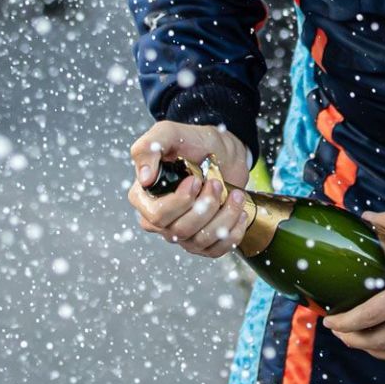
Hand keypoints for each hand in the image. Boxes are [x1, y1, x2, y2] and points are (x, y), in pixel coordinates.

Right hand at [126, 121, 253, 258]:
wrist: (224, 151)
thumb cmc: (194, 141)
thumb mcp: (169, 133)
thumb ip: (148, 148)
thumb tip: (144, 179)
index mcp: (145, 198)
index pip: (157, 216)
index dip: (180, 202)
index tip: (197, 180)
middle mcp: (159, 220)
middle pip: (179, 231)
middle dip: (205, 206)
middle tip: (217, 183)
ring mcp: (181, 233)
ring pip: (199, 241)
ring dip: (223, 217)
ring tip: (235, 195)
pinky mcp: (203, 241)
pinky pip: (216, 250)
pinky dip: (232, 234)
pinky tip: (240, 213)